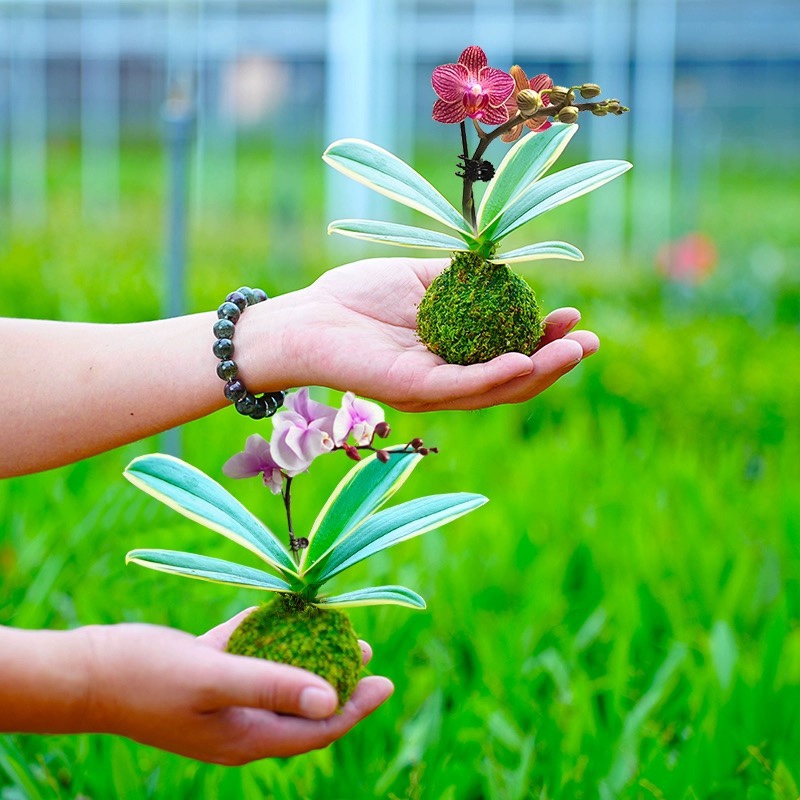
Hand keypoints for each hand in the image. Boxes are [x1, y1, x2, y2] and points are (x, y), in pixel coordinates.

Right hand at [83, 609, 391, 764]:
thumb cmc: (148, 677)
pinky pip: (248, 656)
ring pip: (277, 679)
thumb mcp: (214, 679)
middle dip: (338, 682)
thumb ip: (271, 687)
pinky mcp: (206, 673)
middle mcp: (238, 722)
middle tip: (365, 652)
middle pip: (301, 706)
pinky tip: (285, 613)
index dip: (354, 707)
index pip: (315, 729)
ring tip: (336, 631)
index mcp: (244, 736)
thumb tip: (329, 700)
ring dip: (307, 657)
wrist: (87, 671)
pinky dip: (268, 637)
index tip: (385, 682)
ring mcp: (222, 699)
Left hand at [284, 257, 597, 410]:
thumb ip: (462, 279)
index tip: (572, 316)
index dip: (544, 339)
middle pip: (512, 378)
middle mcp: (449, 376)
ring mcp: (432, 387)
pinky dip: (495, 375)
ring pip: (496, 388)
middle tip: (590, 342)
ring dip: (538, 372)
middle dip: (555, 362)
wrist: (307, 317)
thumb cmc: (358, 297)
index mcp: (453, 352)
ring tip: (574, 351)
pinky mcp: (412, 389)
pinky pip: (461, 385)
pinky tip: (524, 360)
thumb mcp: (422, 279)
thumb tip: (503, 268)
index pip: (509, 352)